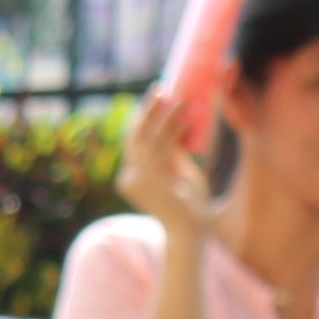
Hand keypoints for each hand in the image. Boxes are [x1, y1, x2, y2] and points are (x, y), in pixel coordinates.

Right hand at [121, 90, 215, 240]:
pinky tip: (184, 114)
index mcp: (132, 176)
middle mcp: (129, 177)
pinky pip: (162, 146)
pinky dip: (173, 127)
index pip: (134, 142)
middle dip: (147, 111)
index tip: (155, 99)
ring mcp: (138, 178)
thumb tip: (180, 129)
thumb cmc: (188, 206)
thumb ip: (174, 155)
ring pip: (149, 138)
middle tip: (158, 88)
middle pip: (135, 136)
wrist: (189, 230)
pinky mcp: (151, 179)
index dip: (142, 118)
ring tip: (178, 97)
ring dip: (163, 114)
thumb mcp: (178, 174)